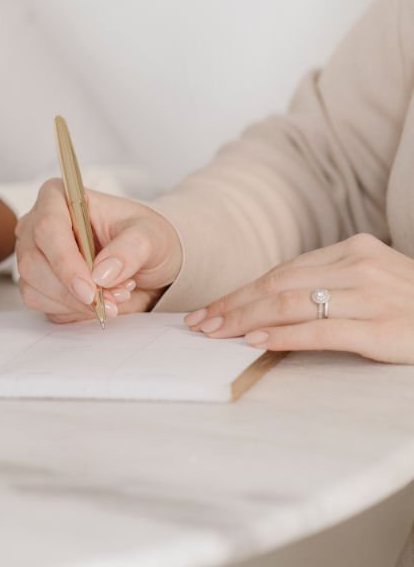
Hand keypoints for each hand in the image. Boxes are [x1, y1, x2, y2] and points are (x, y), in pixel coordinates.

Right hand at [15, 179, 182, 321]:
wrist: (147, 261)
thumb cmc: (143, 236)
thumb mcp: (150, 236)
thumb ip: (129, 250)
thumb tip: (102, 273)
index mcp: (59, 197)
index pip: (48, 228)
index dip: (65, 262)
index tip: (90, 290)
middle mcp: (37, 224)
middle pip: (33, 262)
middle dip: (72, 291)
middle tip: (111, 302)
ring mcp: (32, 254)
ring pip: (33, 287)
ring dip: (74, 304)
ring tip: (113, 297)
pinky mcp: (36, 282)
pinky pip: (42, 305)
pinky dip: (72, 311)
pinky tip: (96, 301)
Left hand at [184, 234, 413, 362]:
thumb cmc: (413, 309)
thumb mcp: (373, 284)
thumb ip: (330, 284)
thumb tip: (268, 305)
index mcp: (355, 249)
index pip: (284, 270)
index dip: (243, 290)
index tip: (211, 308)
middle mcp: (362, 266)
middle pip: (280, 284)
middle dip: (234, 305)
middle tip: (200, 323)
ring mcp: (374, 296)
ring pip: (293, 303)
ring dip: (246, 319)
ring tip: (216, 334)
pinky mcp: (383, 328)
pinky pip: (322, 330)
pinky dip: (283, 336)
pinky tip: (255, 342)